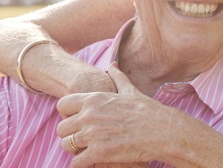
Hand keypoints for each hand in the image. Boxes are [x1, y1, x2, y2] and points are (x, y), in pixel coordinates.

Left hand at [57, 63, 175, 167]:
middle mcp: (89, 115)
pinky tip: (94, 161)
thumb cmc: (147, 111)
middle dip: (70, 135)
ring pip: (66, 146)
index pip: (62, 105)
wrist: (161, 131)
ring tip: (89, 150)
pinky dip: (82, 164)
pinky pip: (76, 162)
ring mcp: (92, 134)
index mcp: (93, 99)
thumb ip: (117, 77)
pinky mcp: (99, 153)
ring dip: (75, 150)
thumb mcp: (130, 90)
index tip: (78, 121)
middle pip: (61, 129)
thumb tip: (113, 64)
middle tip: (84, 139)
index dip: (68, 115)